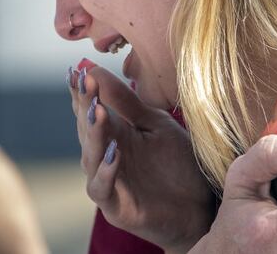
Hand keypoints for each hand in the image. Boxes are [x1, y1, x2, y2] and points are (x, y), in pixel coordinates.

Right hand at [69, 61, 214, 251]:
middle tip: (84, 83)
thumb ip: (129, 103)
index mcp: (115, 134)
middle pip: (87, 130)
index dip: (83, 92)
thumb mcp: (157, 125)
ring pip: (90, 157)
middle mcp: (104, 156)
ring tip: (97, 112)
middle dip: (84, 106)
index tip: (78, 70)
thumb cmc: (177, 164)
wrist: (198, 205)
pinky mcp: (116, 206)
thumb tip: (96, 70)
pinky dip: (106, 171)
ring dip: (94, 134)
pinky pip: (102, 187)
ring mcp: (108, 181)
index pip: (91, 109)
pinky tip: (114, 153)